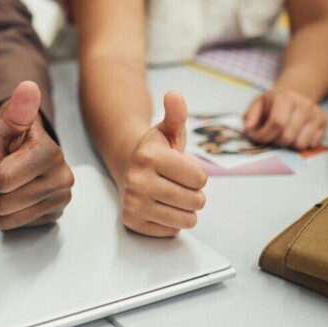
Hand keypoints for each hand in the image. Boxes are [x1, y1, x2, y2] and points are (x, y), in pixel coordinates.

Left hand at [0, 81, 73, 229]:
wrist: (24, 150)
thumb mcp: (7, 120)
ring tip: (10, 182)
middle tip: (3, 170)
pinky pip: (13, 226)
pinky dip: (9, 213)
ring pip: (5, 218)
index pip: (1, 180)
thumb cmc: (12, 136)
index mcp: (49, 154)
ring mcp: (60, 200)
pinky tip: (17, 194)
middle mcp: (62, 179)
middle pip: (1, 203)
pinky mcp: (53, 216)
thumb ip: (16, 109)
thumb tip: (28, 89)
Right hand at [119, 92, 206, 236]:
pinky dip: (171, 222)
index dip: (197, 175)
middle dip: (194, 194)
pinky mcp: (132, 222)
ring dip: (186, 209)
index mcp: (148, 157)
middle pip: (195, 201)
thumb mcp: (168, 130)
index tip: (182, 169)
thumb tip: (174, 95)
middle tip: (178, 184)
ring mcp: (132, 203)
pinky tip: (160, 206)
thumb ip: (176, 114)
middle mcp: (137, 181)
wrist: (127, 167)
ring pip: (186, 219)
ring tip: (172, 196)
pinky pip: (172, 231)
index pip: (200, 179)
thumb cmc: (155, 151)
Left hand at [244, 89, 327, 148]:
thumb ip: (250, 116)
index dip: (264, 136)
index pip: (277, 123)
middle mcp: (304, 104)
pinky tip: (295, 135)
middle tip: (270, 137)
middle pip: (288, 136)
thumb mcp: (257, 104)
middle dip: (275, 142)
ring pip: (301, 143)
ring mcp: (315, 113)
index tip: (256, 138)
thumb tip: (248, 129)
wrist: (296, 93)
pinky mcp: (324, 121)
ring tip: (282, 136)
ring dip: (288, 145)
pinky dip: (301, 144)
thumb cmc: (273, 103)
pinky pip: (312, 144)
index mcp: (285, 98)